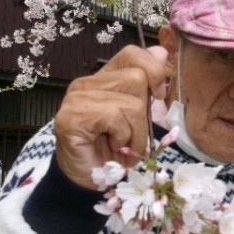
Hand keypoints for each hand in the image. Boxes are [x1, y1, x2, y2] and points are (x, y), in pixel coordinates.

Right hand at [54, 45, 167, 189]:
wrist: (88, 182)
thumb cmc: (114, 151)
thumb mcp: (139, 116)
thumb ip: (148, 84)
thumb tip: (161, 51)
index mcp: (104, 78)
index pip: (132, 54)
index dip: (153, 70)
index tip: (159, 96)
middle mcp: (87, 83)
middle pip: (137, 79)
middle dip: (144, 115)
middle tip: (131, 136)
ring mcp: (76, 98)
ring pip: (131, 102)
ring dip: (135, 132)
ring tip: (122, 145)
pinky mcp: (72, 116)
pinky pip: (116, 118)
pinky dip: (123, 138)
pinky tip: (112, 147)